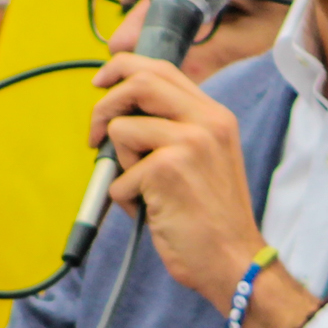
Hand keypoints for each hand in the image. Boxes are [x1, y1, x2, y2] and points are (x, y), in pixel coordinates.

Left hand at [86, 54, 263, 304]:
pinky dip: (124, 198)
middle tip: (95, 136)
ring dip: (119, 164)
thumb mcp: (204, 159)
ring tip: (143, 189)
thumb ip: (174, 129)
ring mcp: (189, 142)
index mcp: (215, 116)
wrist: (232, 259)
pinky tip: (150, 212)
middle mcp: (206, 121)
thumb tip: (119, 112)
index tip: (101, 83)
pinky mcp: (167, 169)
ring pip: (121, 129)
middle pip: (139, 81)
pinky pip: (119, 175)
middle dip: (104, 105)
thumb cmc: (210, 218)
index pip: (162, 69)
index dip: (123, 68)